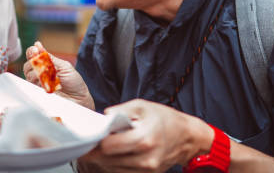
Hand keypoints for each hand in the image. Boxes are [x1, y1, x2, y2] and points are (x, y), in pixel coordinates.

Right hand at [23, 42, 94, 109]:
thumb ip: (49, 57)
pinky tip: (47, 83)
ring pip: (29, 76)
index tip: (35, 50)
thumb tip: (37, 44)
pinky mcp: (38, 94)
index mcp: (45, 65)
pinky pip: (32, 87)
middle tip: (43, 64)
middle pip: (27, 66)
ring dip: (38, 73)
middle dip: (33, 62)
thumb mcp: (64, 66)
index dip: (31, 52)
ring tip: (49, 75)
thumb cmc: (73, 82)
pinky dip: (39, 83)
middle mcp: (39, 74)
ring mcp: (38, 85)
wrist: (79, 99)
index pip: (32, 56)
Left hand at [79, 99, 212, 172]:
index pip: (108, 147)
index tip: (87, 136)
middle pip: (108, 160)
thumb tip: (101, 118)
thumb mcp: (141, 106)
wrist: (187, 136)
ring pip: (113, 168)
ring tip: (98, 147)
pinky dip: (113, 164)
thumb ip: (119, 111)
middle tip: (86, 142)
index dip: (95, 141)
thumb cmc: (165, 118)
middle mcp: (145, 158)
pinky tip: (112, 153)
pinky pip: (122, 171)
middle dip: (95, 151)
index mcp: (143, 139)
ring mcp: (146, 169)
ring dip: (103, 159)